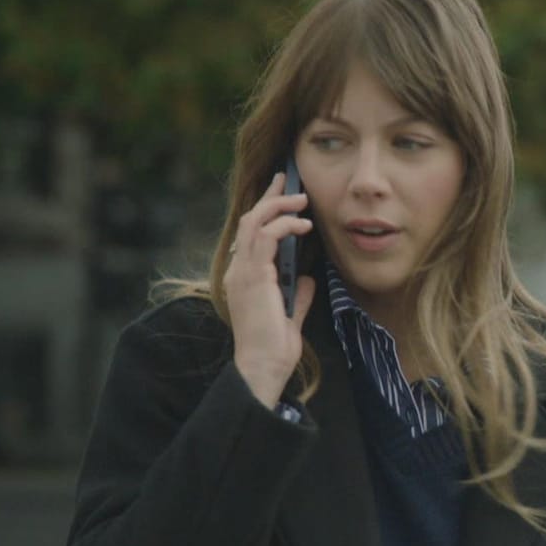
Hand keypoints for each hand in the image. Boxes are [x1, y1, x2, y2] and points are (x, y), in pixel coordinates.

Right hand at [224, 173, 316, 407]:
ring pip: (254, 221)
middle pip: (249, 220)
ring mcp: (242, 271)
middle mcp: (237, 270)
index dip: (265, 212)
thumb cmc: (274, 348)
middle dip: (269, 197)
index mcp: (242, 278)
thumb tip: (308, 279)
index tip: (281, 195)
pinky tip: (304, 224)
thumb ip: (297, 295)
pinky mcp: (253, 275)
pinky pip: (266, 237)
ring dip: (278, 206)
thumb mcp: (290, 315)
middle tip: (287, 180)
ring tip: (301, 199)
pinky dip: (285, 225)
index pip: (250, 235)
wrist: (264, 365)